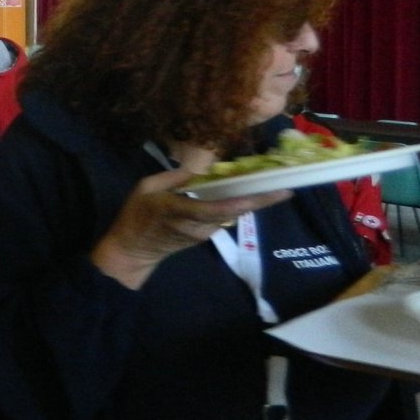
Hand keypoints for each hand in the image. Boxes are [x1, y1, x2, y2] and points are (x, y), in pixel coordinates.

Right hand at [90, 168, 291, 288]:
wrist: (132, 250)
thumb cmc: (135, 215)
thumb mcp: (146, 187)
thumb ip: (174, 177)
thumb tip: (201, 169)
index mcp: (179, 210)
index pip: (219, 207)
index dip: (247, 200)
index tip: (273, 192)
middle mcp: (197, 224)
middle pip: (235, 211)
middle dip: (262, 200)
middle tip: (287, 185)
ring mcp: (203, 233)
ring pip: (232, 215)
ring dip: (251, 201)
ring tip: (272, 184)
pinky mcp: (205, 236)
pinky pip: (225, 217)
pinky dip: (237, 205)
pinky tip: (246, 193)